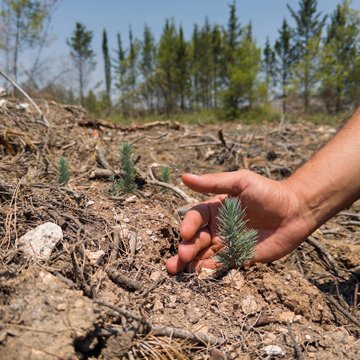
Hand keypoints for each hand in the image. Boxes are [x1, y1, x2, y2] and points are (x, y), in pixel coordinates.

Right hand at [166, 170, 312, 273]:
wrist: (296, 211)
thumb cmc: (268, 192)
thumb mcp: (240, 182)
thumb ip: (214, 182)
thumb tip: (184, 177)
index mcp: (215, 209)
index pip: (195, 217)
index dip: (188, 225)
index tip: (185, 233)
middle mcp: (218, 227)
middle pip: (196, 239)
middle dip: (185, 248)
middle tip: (179, 257)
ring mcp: (228, 244)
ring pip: (204, 255)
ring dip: (191, 263)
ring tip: (178, 270)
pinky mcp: (240, 258)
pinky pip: (221, 265)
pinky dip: (209, 270)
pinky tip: (199, 275)